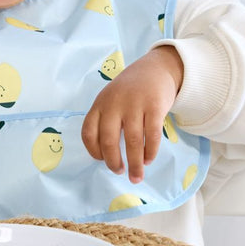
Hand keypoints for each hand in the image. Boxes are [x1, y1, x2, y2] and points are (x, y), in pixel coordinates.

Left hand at [81, 46, 183, 182]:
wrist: (155, 68)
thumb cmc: (130, 91)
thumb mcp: (111, 99)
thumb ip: (106, 121)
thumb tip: (108, 155)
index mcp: (100, 104)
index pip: (88, 132)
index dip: (93, 151)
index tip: (101, 160)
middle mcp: (114, 104)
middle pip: (109, 140)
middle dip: (113, 162)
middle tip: (119, 172)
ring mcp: (135, 104)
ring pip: (132, 141)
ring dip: (135, 163)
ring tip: (136, 176)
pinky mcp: (155, 106)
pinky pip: (152, 135)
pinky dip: (150, 152)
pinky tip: (148, 159)